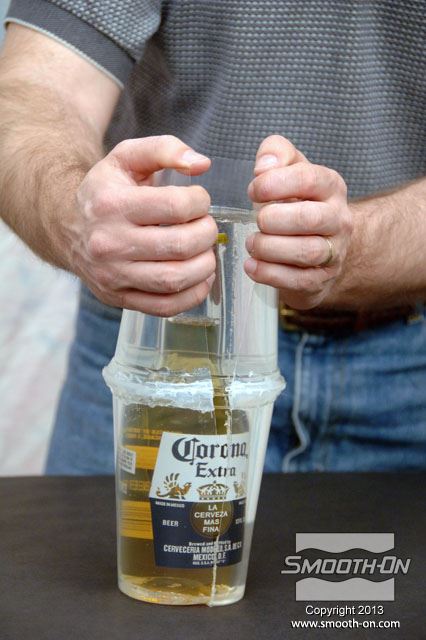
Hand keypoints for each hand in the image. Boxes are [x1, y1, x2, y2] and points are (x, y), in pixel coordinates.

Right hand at [67, 135, 216, 315]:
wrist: (67, 227)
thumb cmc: (106, 191)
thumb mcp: (126, 157)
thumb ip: (164, 149)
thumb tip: (201, 164)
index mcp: (112, 204)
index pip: (175, 207)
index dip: (200, 202)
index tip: (199, 201)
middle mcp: (108, 242)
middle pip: (179, 245)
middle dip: (206, 234)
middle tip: (206, 227)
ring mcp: (112, 275)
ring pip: (174, 279)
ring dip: (204, 266)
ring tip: (205, 252)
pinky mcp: (118, 298)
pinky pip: (164, 306)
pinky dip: (192, 295)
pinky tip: (200, 277)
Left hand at [244, 135, 352, 308]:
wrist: (323, 244)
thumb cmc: (299, 202)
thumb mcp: (290, 170)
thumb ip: (276, 153)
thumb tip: (264, 164)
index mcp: (331, 187)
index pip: (308, 179)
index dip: (275, 184)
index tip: (253, 191)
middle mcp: (339, 219)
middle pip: (309, 219)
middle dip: (274, 219)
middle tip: (257, 220)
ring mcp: (334, 252)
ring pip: (306, 252)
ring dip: (270, 248)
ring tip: (252, 243)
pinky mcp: (321, 279)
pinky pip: (298, 280)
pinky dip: (270, 274)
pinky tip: (251, 265)